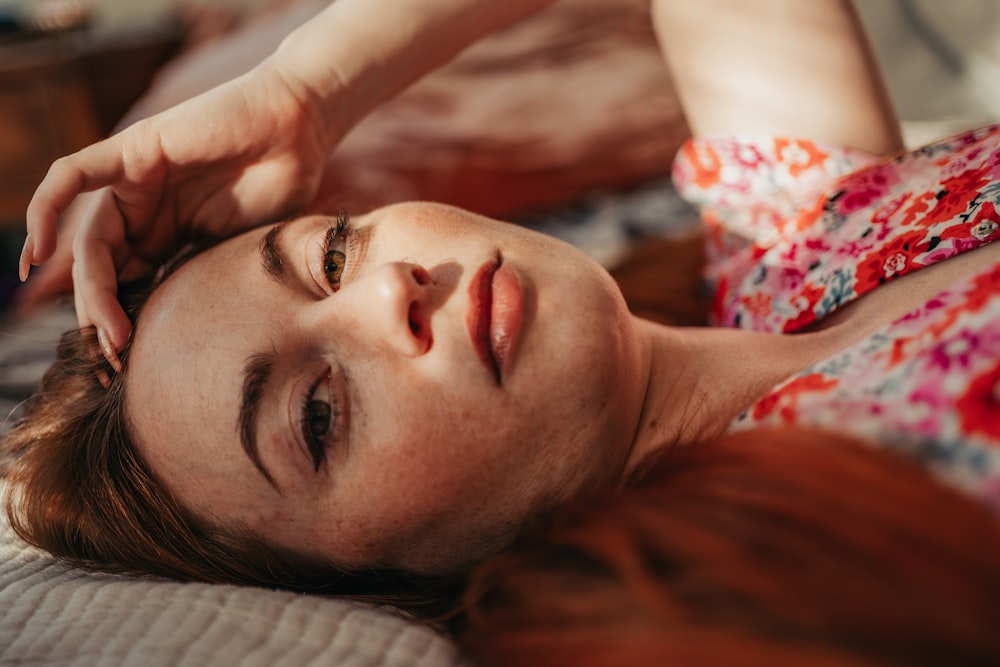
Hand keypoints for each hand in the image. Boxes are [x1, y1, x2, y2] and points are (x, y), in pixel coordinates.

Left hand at [20, 62, 331, 354]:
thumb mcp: (244, 251)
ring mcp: (135, 182)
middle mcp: (145, 212)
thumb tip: (199, 343)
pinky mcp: (131, 150)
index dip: (123, 325)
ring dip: (89, 289)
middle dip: (103, 317)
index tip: (128, 367)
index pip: (129, 285)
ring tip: (104, 328)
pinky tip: (39, 253)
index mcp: (169, 237)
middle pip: (104, 271)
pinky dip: (45, 209)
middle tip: (116, 356)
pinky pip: (71, 177)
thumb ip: (210, 281)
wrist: (298, 131)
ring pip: (89, 241)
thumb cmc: (284, 187)